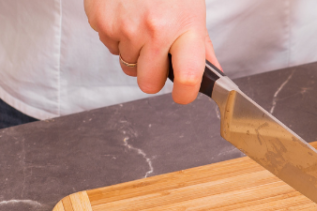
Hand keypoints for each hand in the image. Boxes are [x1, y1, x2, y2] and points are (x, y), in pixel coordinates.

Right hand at [84, 0, 219, 103]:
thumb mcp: (193, 11)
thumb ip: (202, 46)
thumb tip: (214, 73)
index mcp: (185, 28)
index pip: (188, 77)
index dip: (185, 93)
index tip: (184, 94)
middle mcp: (155, 31)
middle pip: (149, 83)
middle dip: (151, 76)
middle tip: (156, 55)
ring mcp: (125, 28)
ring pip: (126, 65)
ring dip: (133, 51)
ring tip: (140, 24)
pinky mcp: (102, 22)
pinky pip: (109, 46)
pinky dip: (116, 36)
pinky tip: (125, 15)